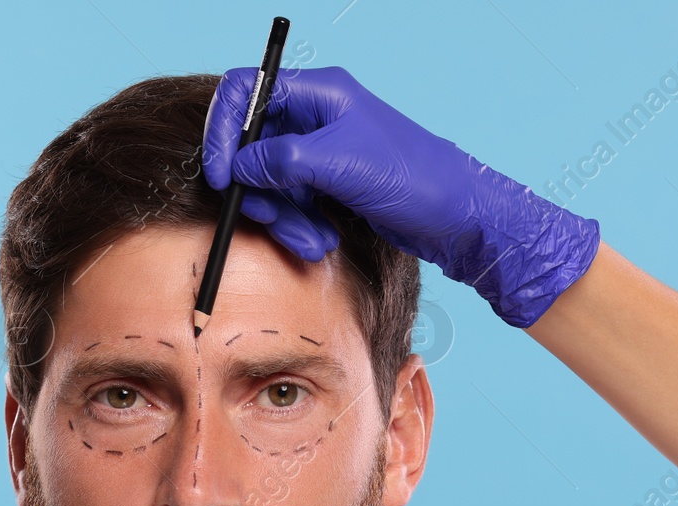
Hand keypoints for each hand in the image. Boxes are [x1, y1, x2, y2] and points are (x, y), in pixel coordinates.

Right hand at [202, 65, 600, 326]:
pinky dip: (298, 225)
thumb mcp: (339, 165)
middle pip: (252, 145)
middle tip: (266, 216)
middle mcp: (316, 117)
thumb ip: (281, 159)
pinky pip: (292, 203)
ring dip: (282, 216)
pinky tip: (321, 242)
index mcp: (320, 93)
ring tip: (310, 240)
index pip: (246, 92)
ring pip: (270, 182)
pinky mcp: (328, 185)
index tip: (219, 174)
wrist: (458, 219)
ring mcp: (321, 153)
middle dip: (257, 189)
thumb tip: (237, 166)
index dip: (223, 130)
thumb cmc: (413, 179)